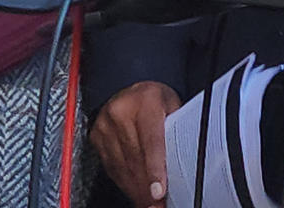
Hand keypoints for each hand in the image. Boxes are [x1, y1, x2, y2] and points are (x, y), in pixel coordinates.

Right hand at [90, 81, 179, 207]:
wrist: (128, 87)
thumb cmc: (154, 97)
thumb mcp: (173, 104)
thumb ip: (178, 127)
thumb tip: (186, 159)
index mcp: (146, 101)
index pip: (151, 141)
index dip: (155, 169)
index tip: (159, 190)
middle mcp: (121, 113)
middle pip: (135, 158)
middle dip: (148, 187)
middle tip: (158, 204)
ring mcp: (106, 126)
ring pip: (122, 167)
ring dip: (136, 189)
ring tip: (149, 203)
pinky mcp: (97, 138)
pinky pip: (112, 167)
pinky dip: (125, 183)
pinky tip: (135, 192)